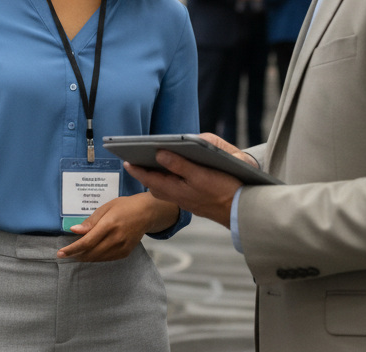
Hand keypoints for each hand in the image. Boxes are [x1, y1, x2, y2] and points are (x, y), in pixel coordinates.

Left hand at [56, 193, 177, 261]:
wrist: (146, 213)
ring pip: (98, 258)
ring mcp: (122, 247)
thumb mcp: (105, 208)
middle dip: (76, 255)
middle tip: (66, 254)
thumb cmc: (123, 207)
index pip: (86, 242)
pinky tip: (91, 252)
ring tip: (76, 253)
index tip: (60, 253)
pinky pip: (107, 259)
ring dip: (85, 257)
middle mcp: (116, 238)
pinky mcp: (126, 253)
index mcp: (109, 225)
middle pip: (91, 253)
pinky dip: (96, 257)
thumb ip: (90, 221)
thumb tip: (74, 230)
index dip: (72, 249)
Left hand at [124, 134, 248, 228]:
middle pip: (155, 184)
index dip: (137, 169)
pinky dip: (170, 180)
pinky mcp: (194, 200)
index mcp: (175, 190)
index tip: (126, 161)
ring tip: (153, 163)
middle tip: (137, 160)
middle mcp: (177, 196)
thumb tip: (159, 153)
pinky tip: (175, 173)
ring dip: (158, 176)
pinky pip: (176, 189)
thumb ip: (178, 164)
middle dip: (145, 173)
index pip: (149, 178)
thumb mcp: (200, 174)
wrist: (240, 211)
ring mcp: (186, 199)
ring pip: (165, 188)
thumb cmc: (222, 191)